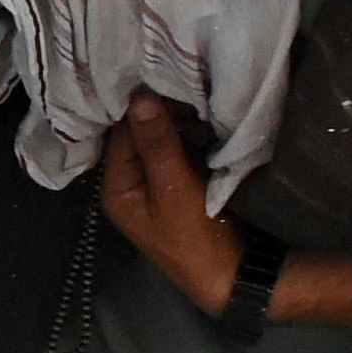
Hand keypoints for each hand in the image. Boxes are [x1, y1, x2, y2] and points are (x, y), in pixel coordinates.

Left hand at [95, 91, 235, 315]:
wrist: (236, 275)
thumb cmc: (197, 237)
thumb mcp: (174, 189)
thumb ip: (156, 143)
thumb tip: (139, 96)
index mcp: (115, 188)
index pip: (120, 134)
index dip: (141, 107)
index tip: (165, 77)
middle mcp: (130, 183)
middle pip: (139, 135)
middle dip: (162, 111)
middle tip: (189, 82)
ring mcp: (156, 184)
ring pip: (162, 140)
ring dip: (180, 121)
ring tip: (201, 94)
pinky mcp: (182, 184)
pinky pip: (181, 150)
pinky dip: (192, 135)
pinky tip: (208, 116)